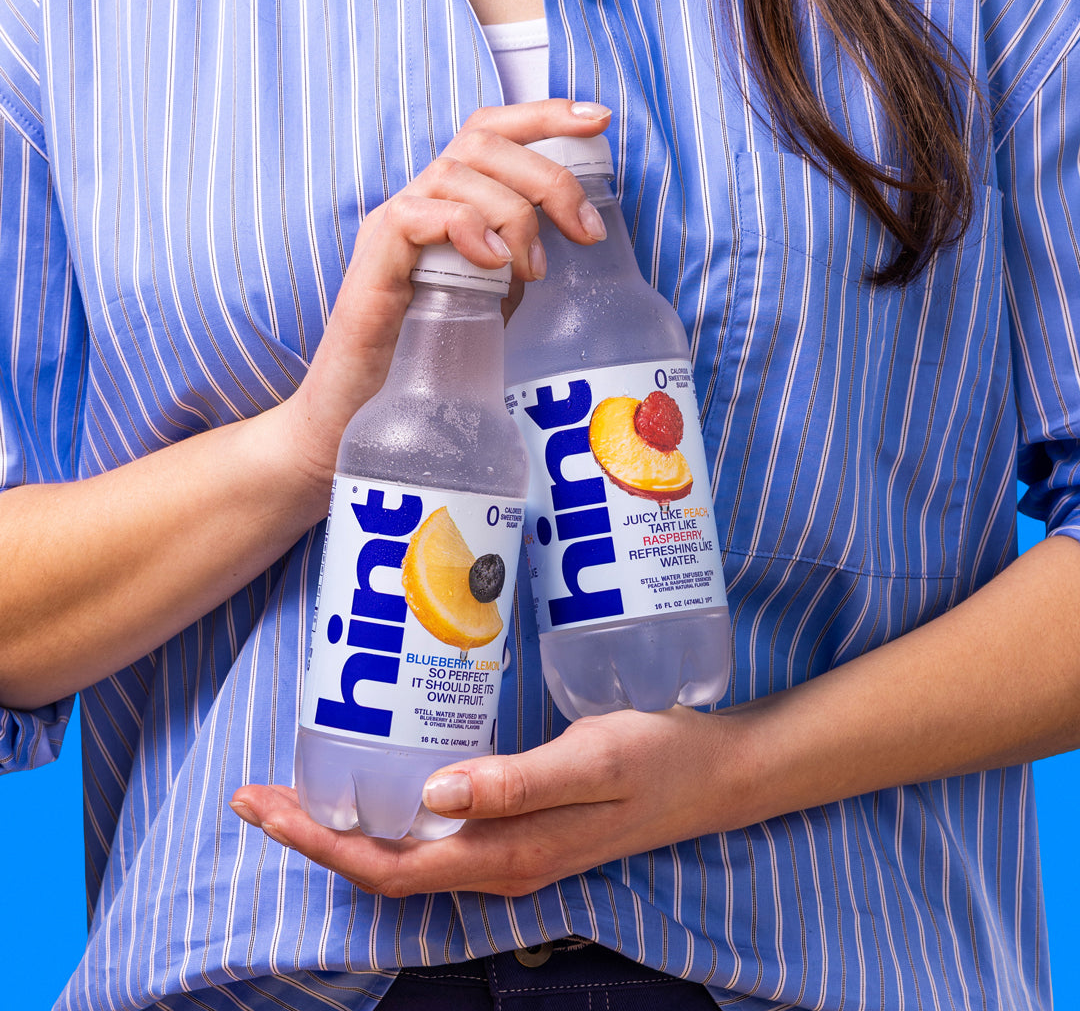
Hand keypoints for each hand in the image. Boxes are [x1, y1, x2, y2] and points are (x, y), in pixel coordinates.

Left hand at [230, 706, 742, 896]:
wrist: (717, 774)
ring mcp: (511, 850)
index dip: (318, 841)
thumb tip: (431, 795)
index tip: (262, 805)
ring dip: (348, 825)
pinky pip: (439, 834)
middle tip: (258, 793)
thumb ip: (516, 783)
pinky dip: (394, 813)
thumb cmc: (658, 757)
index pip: (388, 866)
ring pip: (407, 853)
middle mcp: (499, 863)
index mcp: (507, 854)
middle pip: (384, 865)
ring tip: (303, 785)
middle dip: (314, 833)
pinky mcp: (522, 827)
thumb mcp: (592, 761)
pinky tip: (386, 775)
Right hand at [279, 98, 613, 500]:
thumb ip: (521, 262)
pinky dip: (466, 229)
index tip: (599, 121)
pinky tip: (493, 263)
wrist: (357, 406)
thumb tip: (581, 238)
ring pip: (459, 173)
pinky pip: (420, 215)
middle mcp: (421, 201)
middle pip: (484, 142)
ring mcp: (394, 224)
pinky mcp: (375, 257)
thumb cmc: (425, 356)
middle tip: (585, 232)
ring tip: (533, 270)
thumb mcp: (493, 299)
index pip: (494, 133)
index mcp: (452, 202)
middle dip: (549, 177)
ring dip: (514, 214)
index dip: (545, 116)